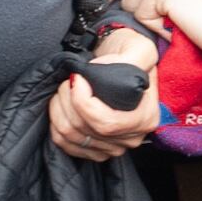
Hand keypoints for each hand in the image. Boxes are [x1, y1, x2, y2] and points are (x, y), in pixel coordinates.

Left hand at [48, 25, 158, 161]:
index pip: (106, 122)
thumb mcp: (140, 49)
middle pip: (86, 129)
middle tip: (68, 79)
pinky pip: (66, 144)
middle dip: (67, 100)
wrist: (119, 62)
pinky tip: (61, 105)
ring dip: (59, 109)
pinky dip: (56, 123)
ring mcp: (113, 147)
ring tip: (64, 88)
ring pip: (71, 136)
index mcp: (145, 118)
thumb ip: (134, 58)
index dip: (83, 102)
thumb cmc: (129, 54)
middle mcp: (132, 138)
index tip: (77, 77)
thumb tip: (106, 74)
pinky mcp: (96, 151)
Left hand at [103, 0, 201, 55]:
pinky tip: (174, 29)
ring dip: (144, 22)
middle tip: (100, 11)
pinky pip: (141, 13)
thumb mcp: (183, 7)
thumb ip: (160, 1)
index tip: (104, 1)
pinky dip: (154, 27)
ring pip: (131, 1)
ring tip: (169, 29)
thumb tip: (130, 10)